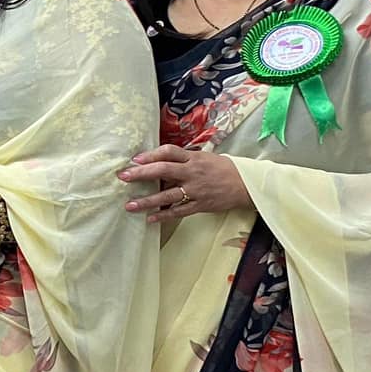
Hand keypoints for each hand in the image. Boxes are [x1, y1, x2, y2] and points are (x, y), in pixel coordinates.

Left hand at [120, 145, 250, 221]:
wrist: (246, 184)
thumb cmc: (222, 169)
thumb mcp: (204, 158)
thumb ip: (183, 160)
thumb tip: (157, 162)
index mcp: (194, 158)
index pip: (169, 152)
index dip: (151, 154)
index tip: (135, 159)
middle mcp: (193, 172)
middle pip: (164, 171)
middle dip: (141, 174)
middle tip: (123, 177)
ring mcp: (196, 190)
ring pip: (168, 195)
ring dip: (147, 201)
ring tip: (130, 205)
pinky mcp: (201, 205)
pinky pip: (179, 211)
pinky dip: (164, 216)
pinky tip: (150, 219)